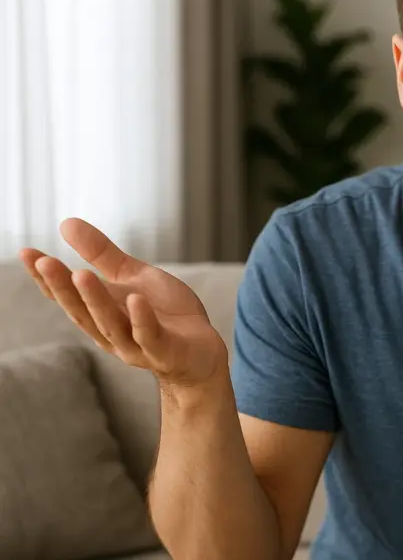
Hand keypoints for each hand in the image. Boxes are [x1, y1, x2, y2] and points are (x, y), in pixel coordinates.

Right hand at [19, 218, 227, 387]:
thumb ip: (102, 255)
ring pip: (111, 324)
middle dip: (62, 288)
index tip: (28, 253)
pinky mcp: (165, 352)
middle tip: (45, 261)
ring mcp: (136, 345)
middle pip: (82, 311)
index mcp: (100, 313)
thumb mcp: (132, 278)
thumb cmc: (163, 314)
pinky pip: (150, 336)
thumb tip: (66, 223)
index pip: (67, 296)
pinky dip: (141, 320)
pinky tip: (135, 300)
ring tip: (82, 274)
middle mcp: (110, 333)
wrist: (202, 351)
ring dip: (96, 301)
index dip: (46, 278)